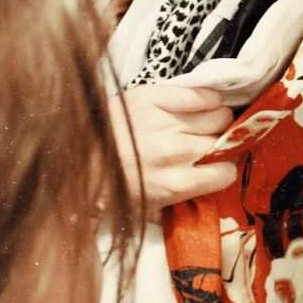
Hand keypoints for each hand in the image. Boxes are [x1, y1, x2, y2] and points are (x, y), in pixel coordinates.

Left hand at [110, 85, 236, 211]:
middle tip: (209, 145)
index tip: (217, 166)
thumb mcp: (148, 208)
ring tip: (203, 124)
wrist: (76, 155)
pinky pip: (200, 94)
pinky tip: (201, 105)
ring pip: (219, 116)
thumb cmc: (115, 184)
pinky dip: (207, 98)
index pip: (226, 173)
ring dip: (217, 120)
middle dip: (221, 144)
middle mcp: (174, 152)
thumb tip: (212, 198)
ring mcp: (164, 122)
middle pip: (225, 142)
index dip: (223, 169)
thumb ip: (182, 205)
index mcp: (174, 183)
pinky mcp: (154, 97)